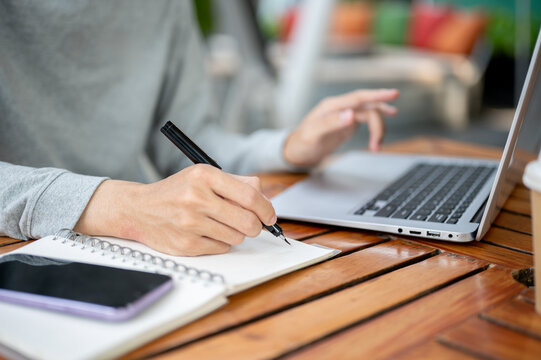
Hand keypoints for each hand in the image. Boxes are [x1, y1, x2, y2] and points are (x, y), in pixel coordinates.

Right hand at [74, 164, 276, 255]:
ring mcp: (190, 223)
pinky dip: (220, 242)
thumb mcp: (203, 176)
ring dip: (236, 233)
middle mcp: (196, 198)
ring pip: (237, 237)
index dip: (267, 209)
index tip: (270, 216)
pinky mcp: (185, 244)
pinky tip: (207, 233)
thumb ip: (237, 183)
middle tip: (252, 225)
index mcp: (204, 176)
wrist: (139, 209)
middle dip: (256, 226)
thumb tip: (265, 199)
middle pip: (248, 221)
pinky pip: (221, 248)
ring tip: (221, 224)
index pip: (250, 195)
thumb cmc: (177, 191)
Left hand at [283, 89, 398, 166]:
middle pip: (367, 108)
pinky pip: (367, 120)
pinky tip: (382, 131)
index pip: (358, 97)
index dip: (376, 96)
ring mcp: (345, 114)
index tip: (393, 94)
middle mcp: (340, 107)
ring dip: (377, 129)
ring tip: (377, 146)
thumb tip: (351, 114)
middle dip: (378, 124)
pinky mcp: (348, 123)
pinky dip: (376, 126)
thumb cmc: (302, 143)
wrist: (296, 152)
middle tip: (377, 144)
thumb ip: (331, 123)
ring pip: (370, 114)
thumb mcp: (313, 135)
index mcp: (331, 106)